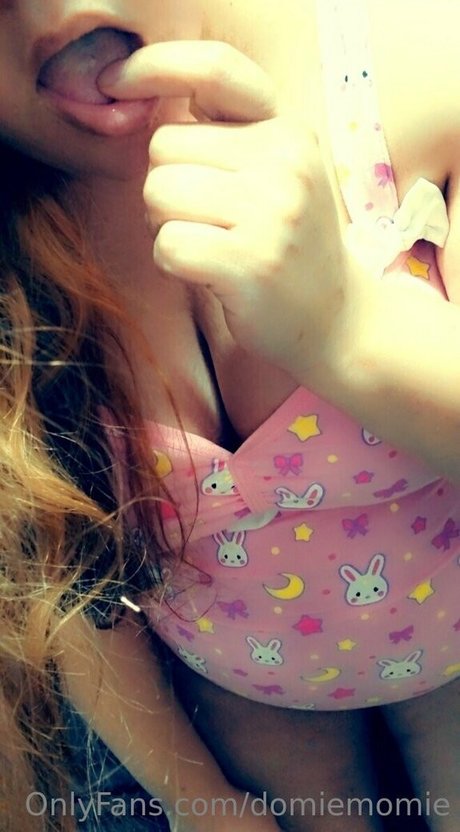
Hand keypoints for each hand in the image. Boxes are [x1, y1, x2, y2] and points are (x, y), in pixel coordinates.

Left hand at [99, 41, 349, 381]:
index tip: (113, 82)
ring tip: (210, 246)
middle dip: (167, 186)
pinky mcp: (252, 262)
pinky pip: (167, 244)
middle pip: (164, 145)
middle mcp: (285, 160)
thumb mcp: (278, 173)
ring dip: (167, 225)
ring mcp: (272, 211)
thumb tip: (145, 94)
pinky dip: (172, 263)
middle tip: (206, 221)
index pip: (214, 70)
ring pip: (158, 191)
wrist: (337, 321)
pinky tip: (209, 273)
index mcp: (287, 129)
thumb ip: (228, 131)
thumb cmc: (287, 247)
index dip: (153, 66)